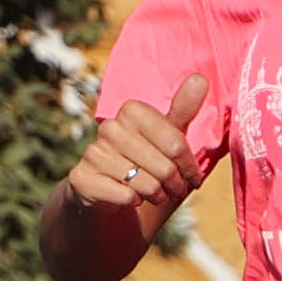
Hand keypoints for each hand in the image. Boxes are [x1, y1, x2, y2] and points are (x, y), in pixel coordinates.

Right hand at [67, 72, 210, 216]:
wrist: (110, 196)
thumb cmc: (147, 164)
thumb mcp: (169, 137)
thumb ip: (183, 109)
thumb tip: (200, 78)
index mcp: (132, 112)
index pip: (176, 143)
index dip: (189, 165)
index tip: (191, 175)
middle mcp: (109, 128)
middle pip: (164, 166)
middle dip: (175, 184)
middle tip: (173, 188)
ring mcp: (93, 153)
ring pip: (145, 183)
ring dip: (157, 194)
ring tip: (154, 193)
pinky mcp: (81, 178)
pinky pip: (125, 196)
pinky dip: (135, 202)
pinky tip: (131, 198)